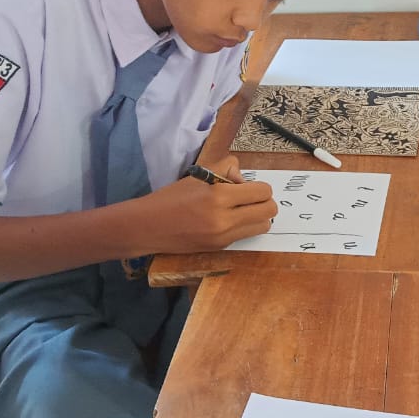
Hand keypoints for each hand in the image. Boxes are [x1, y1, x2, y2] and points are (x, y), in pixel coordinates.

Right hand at [138, 155, 276, 252]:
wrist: (149, 227)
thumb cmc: (171, 197)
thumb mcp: (199, 175)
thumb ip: (226, 170)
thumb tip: (243, 178)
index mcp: (219, 196)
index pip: (262, 192)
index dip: (259, 187)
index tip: (245, 186)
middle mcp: (225, 219)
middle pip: (269, 211)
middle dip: (264, 202)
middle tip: (249, 198)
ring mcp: (223, 237)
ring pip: (263, 226)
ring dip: (258, 216)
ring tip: (241, 210)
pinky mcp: (220, 248)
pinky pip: (245, 235)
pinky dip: (244, 226)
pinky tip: (228, 220)